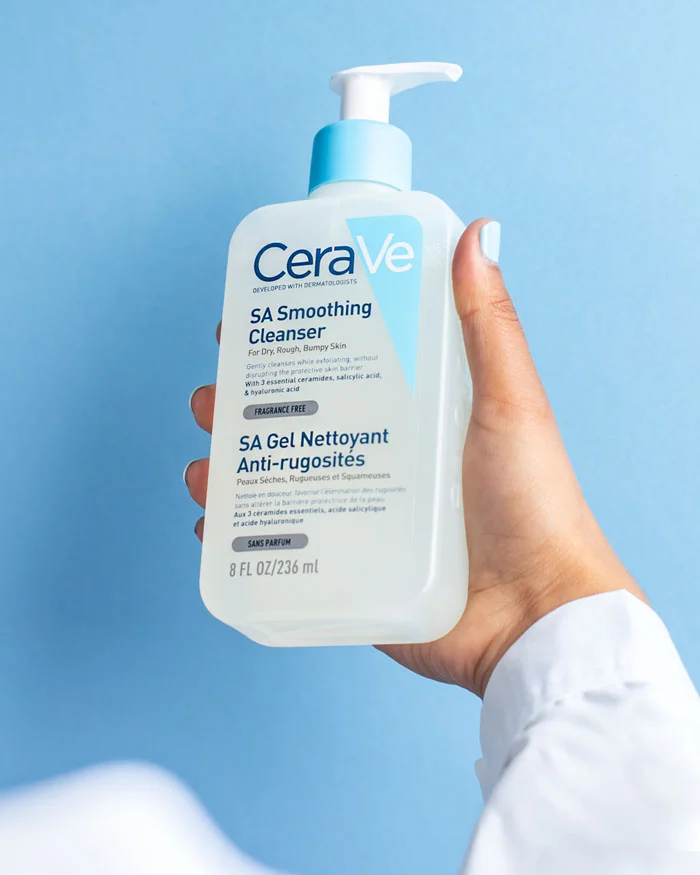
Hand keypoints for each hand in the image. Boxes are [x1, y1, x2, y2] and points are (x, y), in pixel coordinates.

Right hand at [184, 219, 646, 697]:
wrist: (534, 618)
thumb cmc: (534, 505)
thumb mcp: (510, 402)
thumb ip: (490, 324)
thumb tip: (476, 230)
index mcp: (415, 411)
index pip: (339, 363)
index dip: (290, 342)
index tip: (250, 321)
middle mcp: (382, 457)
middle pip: (297, 421)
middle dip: (243, 405)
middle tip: (214, 397)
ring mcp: (362, 515)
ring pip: (279, 480)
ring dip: (231, 467)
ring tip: (206, 462)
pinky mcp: (350, 569)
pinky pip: (282, 547)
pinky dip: (242, 535)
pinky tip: (216, 524)